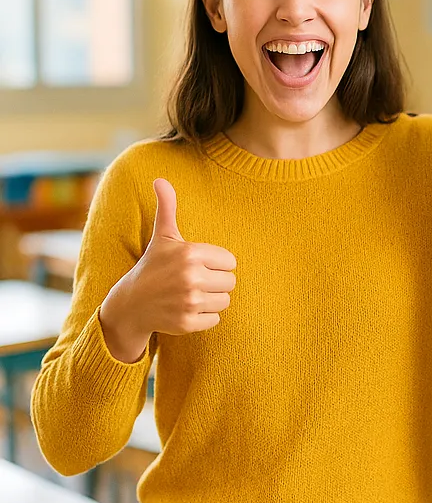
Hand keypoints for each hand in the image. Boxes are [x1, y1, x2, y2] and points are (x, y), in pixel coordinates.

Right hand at [98, 178, 236, 362]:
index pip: (230, 262)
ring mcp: (189, 301)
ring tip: (189, 295)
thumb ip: (167, 208)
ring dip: (211, 300)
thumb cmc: (152, 267)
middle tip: (192, 282)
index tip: (196, 266)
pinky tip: (185, 310)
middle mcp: (191, 276)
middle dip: (215, 283)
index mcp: (190, 253)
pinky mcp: (188, 322)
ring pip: (225, 301)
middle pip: (230, 282)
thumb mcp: (162, 237)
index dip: (216, 265)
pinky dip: (204, 318)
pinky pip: (215, 319)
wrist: (130, 305)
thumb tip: (160, 180)